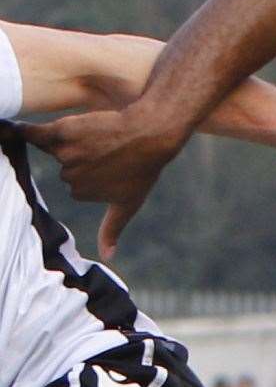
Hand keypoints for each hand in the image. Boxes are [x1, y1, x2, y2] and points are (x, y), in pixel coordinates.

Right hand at [23, 106, 186, 259]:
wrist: (151, 136)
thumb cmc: (143, 170)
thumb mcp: (128, 204)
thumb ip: (112, 229)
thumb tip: (108, 256)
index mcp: (80, 193)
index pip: (77, 181)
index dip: (96, 171)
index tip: (114, 166)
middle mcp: (68, 177)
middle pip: (67, 164)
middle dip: (87, 157)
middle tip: (112, 150)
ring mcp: (65, 155)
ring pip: (59, 147)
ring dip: (76, 140)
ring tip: (104, 137)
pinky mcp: (62, 131)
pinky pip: (35, 133)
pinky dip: (23, 132)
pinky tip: (11, 130)